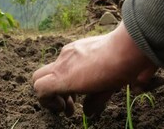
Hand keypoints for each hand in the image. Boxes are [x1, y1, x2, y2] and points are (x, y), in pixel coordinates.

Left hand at [32, 22, 162, 116]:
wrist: (125, 50)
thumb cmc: (125, 61)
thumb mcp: (109, 81)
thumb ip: (95, 97)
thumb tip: (87, 112)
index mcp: (78, 53)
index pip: (63, 68)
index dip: (66, 86)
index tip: (78, 99)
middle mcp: (66, 56)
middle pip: (45, 73)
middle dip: (52, 92)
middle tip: (69, 106)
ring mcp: (62, 64)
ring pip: (38, 80)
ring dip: (49, 98)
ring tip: (66, 109)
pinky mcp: (60, 77)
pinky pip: (40, 89)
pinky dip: (47, 102)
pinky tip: (64, 108)